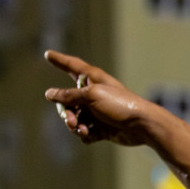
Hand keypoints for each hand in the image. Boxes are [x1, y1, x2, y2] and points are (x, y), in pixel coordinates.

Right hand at [42, 50, 161, 146]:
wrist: (141, 126)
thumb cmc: (120, 104)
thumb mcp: (91, 96)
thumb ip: (68, 96)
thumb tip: (49, 94)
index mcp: (92, 79)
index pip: (72, 66)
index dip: (59, 60)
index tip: (48, 54)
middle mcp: (92, 94)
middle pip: (66, 101)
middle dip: (66, 112)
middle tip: (71, 121)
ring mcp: (96, 112)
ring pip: (73, 119)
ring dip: (74, 125)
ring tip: (82, 130)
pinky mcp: (101, 128)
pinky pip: (83, 131)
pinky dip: (84, 134)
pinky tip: (90, 135)